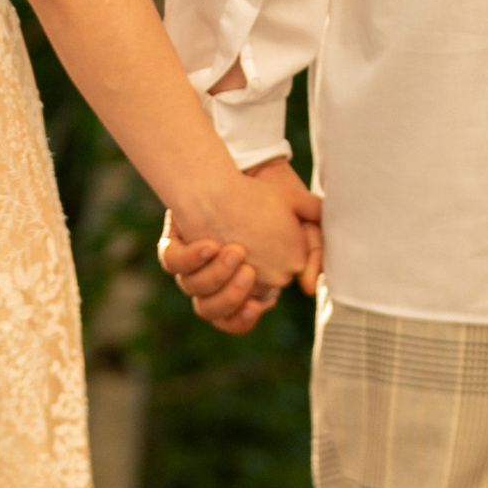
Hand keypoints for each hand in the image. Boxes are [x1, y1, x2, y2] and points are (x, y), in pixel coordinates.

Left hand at [158, 157, 321, 334]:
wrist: (246, 169)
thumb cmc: (275, 199)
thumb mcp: (302, 222)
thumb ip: (314, 251)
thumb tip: (307, 286)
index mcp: (243, 283)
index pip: (238, 318)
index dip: (244, 316)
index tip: (259, 301)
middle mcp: (215, 279)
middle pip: (212, 310)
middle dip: (229, 297)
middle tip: (247, 271)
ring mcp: (194, 263)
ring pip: (191, 289)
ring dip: (212, 277)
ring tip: (233, 250)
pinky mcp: (178, 242)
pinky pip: (173, 261)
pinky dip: (187, 258)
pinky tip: (207, 244)